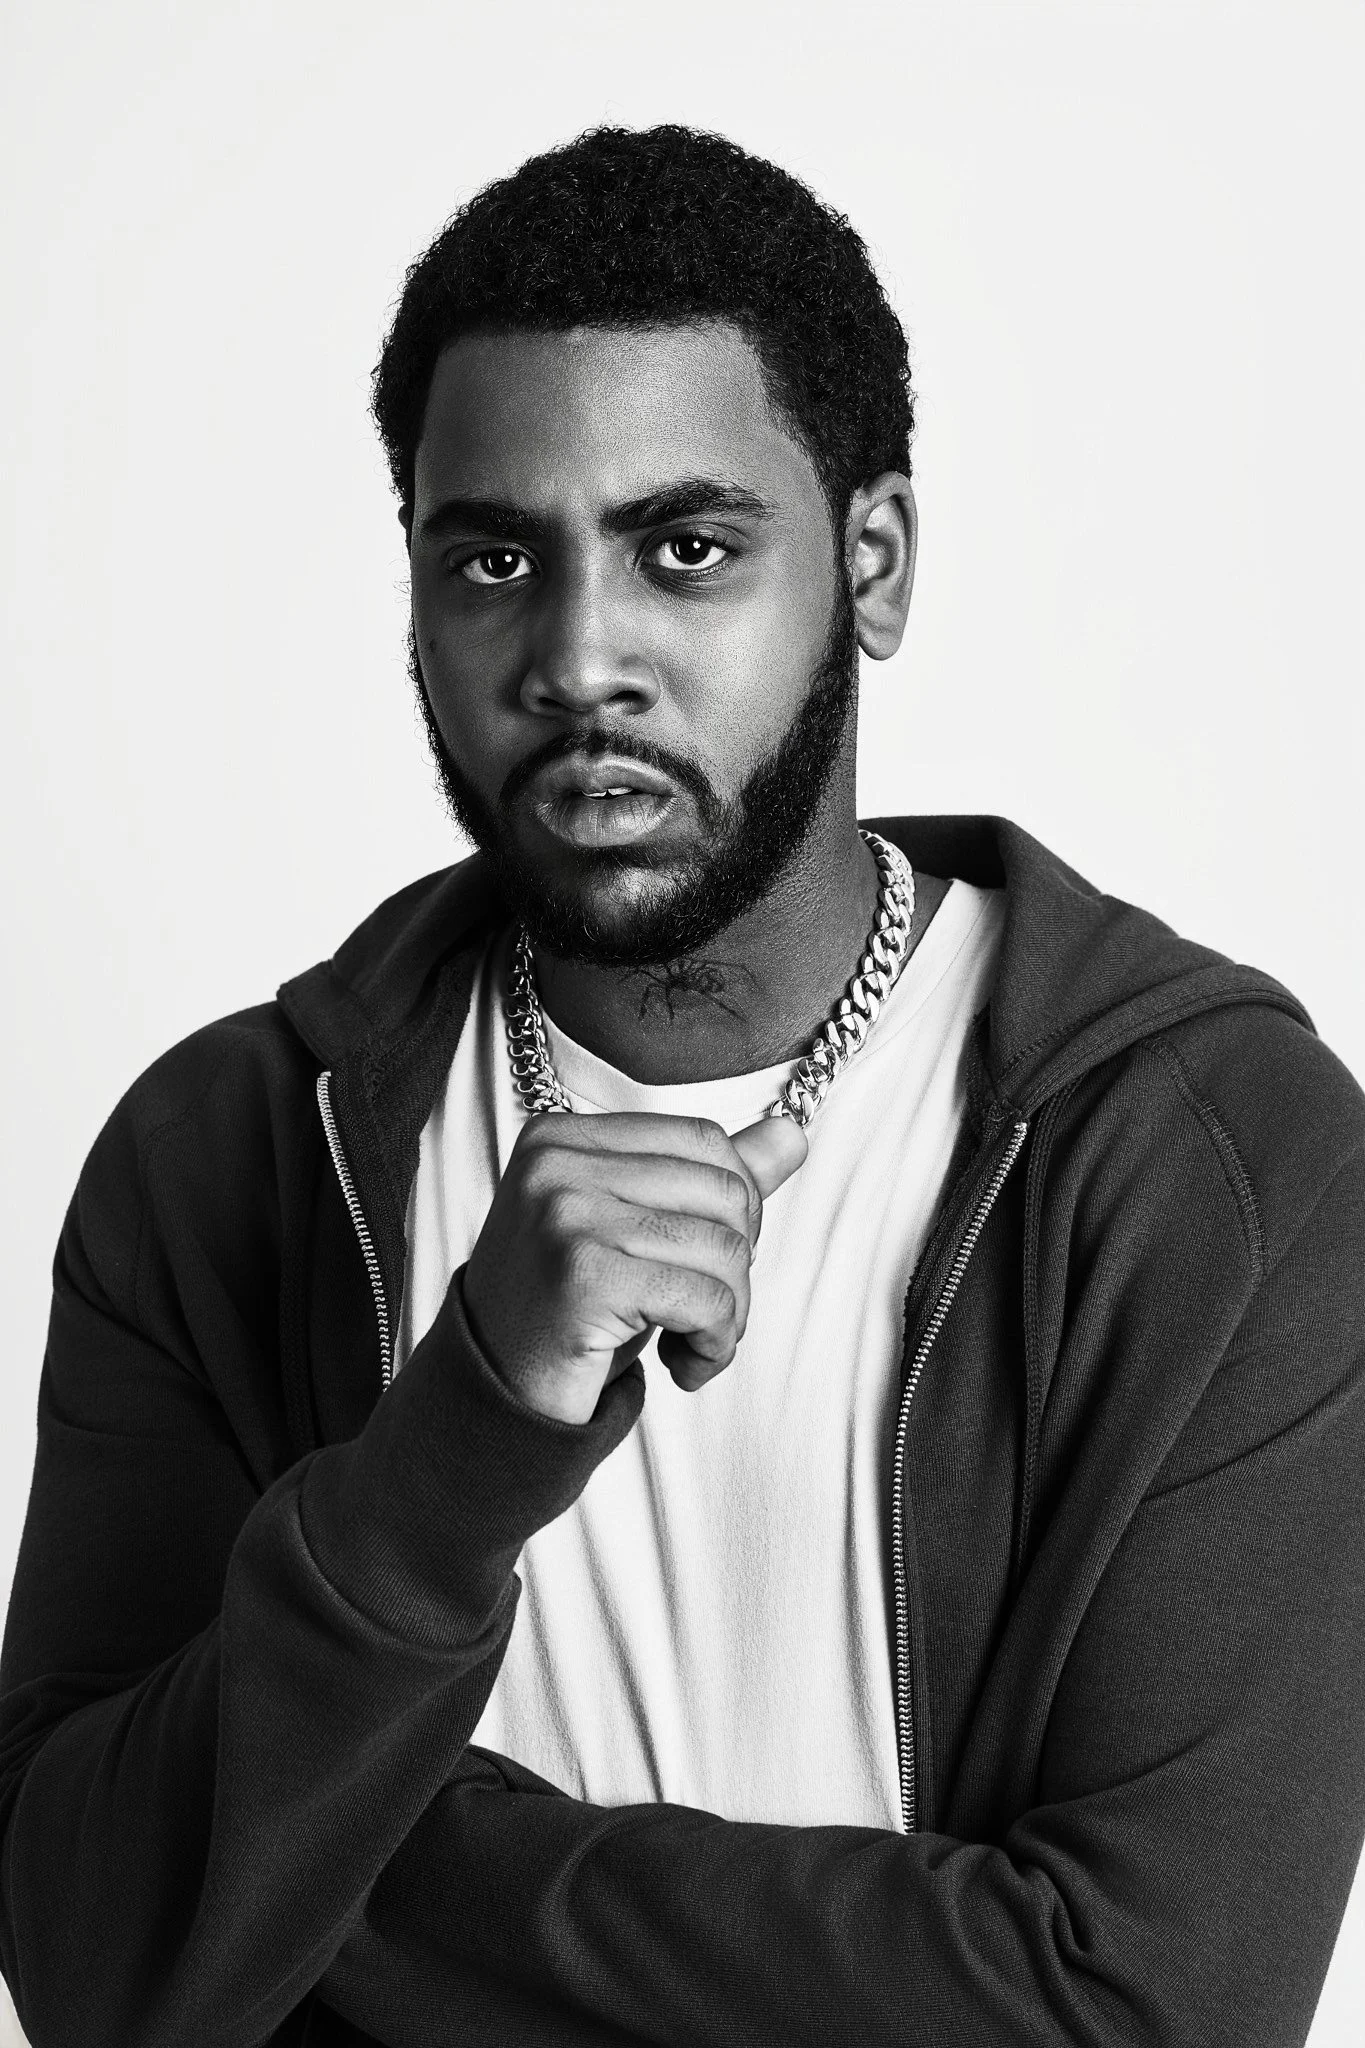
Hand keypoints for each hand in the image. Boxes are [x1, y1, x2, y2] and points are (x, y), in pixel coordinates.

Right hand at [461, 1112, 807, 1423]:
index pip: (704, 1139)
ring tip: (692, 1345)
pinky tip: (683, 1368)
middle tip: (704, 1315)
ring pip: (725, 1249)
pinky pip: (706, 1299)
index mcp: (563, 1135)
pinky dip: (715, 1343)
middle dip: (738, 1265)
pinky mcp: (584, 1277)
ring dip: (730, 1316)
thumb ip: (705, 1179)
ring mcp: (565, 1216)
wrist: (495, 1398)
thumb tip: (792, 1134)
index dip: (736, 1208)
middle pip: (724, 1191)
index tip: (708, 1263)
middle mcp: (557, 1163)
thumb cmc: (569, 1311)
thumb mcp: (635, 1230)